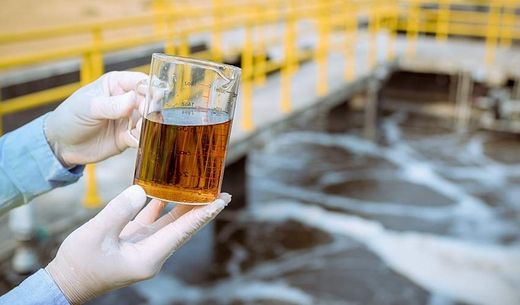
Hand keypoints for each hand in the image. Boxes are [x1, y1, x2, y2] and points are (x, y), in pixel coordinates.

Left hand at [44, 71, 146, 165]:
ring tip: (138, 129)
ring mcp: (129, 119)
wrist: (61, 145)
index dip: (150, 88)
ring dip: (148, 125)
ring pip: (149, 120)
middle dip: (151, 109)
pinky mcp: (128, 137)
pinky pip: (142, 137)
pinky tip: (132, 139)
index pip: (141, 81)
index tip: (154, 97)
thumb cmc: (70, 118)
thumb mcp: (88, 108)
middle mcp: (126, 100)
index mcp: (116, 84)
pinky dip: (141, 139)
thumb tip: (133, 99)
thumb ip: (111, 105)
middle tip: (146, 116)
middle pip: (150, 101)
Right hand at [45, 185, 229, 304]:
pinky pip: (153, 221)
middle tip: (222, 193)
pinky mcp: (134, 242)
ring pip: (170, 223)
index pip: (183, 231)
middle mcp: (153, 253)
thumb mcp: (96, 236)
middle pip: (184, 227)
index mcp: (149, 257)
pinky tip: (166, 190)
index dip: (203, 214)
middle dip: (203, 210)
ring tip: (202, 190)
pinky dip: (160, 206)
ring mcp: (145, 247)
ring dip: (185, 206)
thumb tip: (140, 190)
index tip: (222, 201)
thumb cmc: (79, 264)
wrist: (65, 282)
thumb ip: (118, 212)